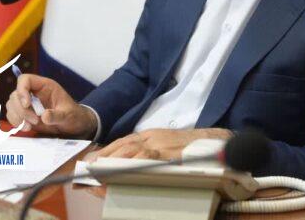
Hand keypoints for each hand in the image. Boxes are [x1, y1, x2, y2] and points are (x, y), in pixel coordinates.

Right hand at [5, 73, 97, 138]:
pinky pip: (12, 115)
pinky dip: (16, 122)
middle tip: (34, 121)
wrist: (73, 126)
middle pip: (15, 94)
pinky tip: (26, 128)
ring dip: (17, 117)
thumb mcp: (68, 115)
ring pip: (11, 105)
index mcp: (45, 86)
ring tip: (30, 127)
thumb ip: (57, 115)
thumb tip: (44, 116)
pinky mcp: (25, 114)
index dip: (22, 90)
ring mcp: (28, 103)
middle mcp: (34, 92)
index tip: (27, 104)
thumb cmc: (73, 115)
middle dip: (21, 109)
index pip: (26, 79)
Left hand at [86, 128, 231, 160]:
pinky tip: (123, 170)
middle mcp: (154, 137)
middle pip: (124, 145)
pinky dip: (134, 164)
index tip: (91, 160)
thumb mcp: (166, 144)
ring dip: (115, 160)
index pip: (123, 141)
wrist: (215, 142)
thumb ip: (149, 151)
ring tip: (100, 170)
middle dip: (105, 156)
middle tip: (89, 167)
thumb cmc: (190, 146)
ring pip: (134, 151)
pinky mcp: (171, 153)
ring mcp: (163, 144)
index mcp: (151, 134)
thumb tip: (127, 164)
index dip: (107, 150)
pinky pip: (149, 159)